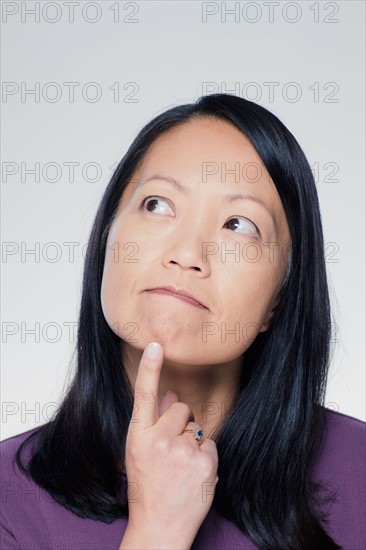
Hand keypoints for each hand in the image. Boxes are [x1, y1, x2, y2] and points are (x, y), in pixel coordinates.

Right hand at [121, 342, 218, 548]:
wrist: (158, 528)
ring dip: (193, 444)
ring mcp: (181, 452)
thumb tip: (171, 393)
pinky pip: (211, 445)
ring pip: (198, 428)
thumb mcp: (141, 453)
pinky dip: (205, 458)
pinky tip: (194, 475)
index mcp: (138, 436)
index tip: (156, 344)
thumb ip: (155, 422)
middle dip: (181, 424)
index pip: (143, 395)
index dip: (150, 368)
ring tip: (181, 468)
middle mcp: (158, 440)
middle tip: (172, 452)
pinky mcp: (204, 464)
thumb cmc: (147, 487)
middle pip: (182, 408)